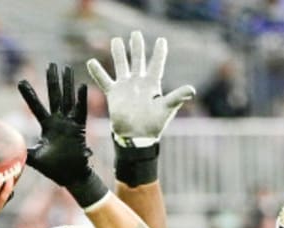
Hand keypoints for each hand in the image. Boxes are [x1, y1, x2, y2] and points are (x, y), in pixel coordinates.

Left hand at [18, 63, 107, 207]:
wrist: (72, 178)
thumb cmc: (55, 170)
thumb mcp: (36, 159)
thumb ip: (24, 153)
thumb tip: (7, 152)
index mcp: (48, 126)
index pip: (36, 107)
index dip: (29, 95)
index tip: (21, 81)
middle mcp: (59, 121)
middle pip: (55, 96)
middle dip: (52, 80)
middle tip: (51, 64)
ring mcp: (70, 123)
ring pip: (68, 99)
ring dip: (67, 83)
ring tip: (66, 68)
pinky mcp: (80, 128)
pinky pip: (81, 111)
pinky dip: (81, 99)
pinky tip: (82, 85)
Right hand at [87, 31, 195, 146]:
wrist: (135, 137)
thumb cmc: (153, 125)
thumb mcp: (166, 109)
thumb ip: (177, 97)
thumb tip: (191, 90)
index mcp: (152, 84)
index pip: (157, 64)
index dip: (159, 52)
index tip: (161, 40)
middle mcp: (138, 83)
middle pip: (138, 60)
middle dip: (137, 47)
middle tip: (135, 34)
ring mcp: (125, 87)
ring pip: (121, 65)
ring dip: (118, 53)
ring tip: (116, 40)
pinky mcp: (114, 94)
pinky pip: (104, 80)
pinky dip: (98, 72)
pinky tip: (91, 62)